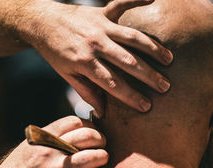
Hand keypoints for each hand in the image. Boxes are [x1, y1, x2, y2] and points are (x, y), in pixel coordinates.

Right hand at [0, 116, 113, 167]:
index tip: (94, 131)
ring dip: (101, 157)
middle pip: (84, 137)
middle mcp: (48, 152)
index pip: (73, 122)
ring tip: (104, 159)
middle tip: (103, 144)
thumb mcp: (30, 144)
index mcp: (43, 137)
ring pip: (85, 160)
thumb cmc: (18, 167)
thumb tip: (74, 127)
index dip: (89, 124)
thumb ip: (50, 136)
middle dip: (100, 138)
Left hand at [26, 0, 172, 115]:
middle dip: (148, 76)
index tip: (146, 106)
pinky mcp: (102, 12)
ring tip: (169, 59)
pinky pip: (123, 3)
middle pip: (127, 62)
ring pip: (132, 37)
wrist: (43, 22)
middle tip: (165, 87)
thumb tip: (102, 113)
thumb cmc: (55, 52)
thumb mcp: (67, 75)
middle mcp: (95, 44)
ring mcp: (100, 26)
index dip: (130, 96)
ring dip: (153, 48)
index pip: (112, 83)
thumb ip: (87, 92)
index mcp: (85, 62)